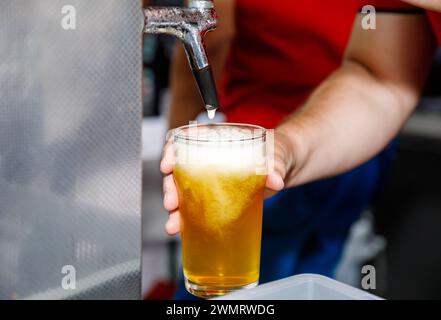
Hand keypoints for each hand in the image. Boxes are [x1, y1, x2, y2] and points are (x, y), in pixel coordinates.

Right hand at [160, 129, 292, 234]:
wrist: (291, 165)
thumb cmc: (281, 149)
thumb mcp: (279, 152)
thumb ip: (276, 164)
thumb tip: (274, 179)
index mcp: (220, 141)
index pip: (187, 140)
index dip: (172, 151)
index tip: (168, 165)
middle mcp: (211, 159)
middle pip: (181, 170)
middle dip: (171, 188)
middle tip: (172, 202)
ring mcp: (214, 180)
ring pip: (185, 192)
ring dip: (176, 209)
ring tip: (174, 225)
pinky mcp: (221, 198)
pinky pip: (200, 207)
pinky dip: (189, 219)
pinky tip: (184, 229)